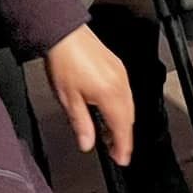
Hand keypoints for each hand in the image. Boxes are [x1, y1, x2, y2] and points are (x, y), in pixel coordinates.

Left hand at [43, 25, 133, 163]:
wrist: (63, 33)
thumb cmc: (63, 61)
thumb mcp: (68, 99)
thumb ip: (81, 124)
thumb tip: (87, 143)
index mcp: (110, 95)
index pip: (122, 128)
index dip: (123, 147)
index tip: (121, 159)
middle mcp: (120, 85)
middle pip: (129, 118)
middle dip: (124, 136)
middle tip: (115, 151)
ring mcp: (121, 74)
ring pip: (129, 106)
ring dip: (122, 122)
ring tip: (109, 134)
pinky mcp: (117, 67)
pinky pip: (125, 93)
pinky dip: (121, 107)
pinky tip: (110, 111)